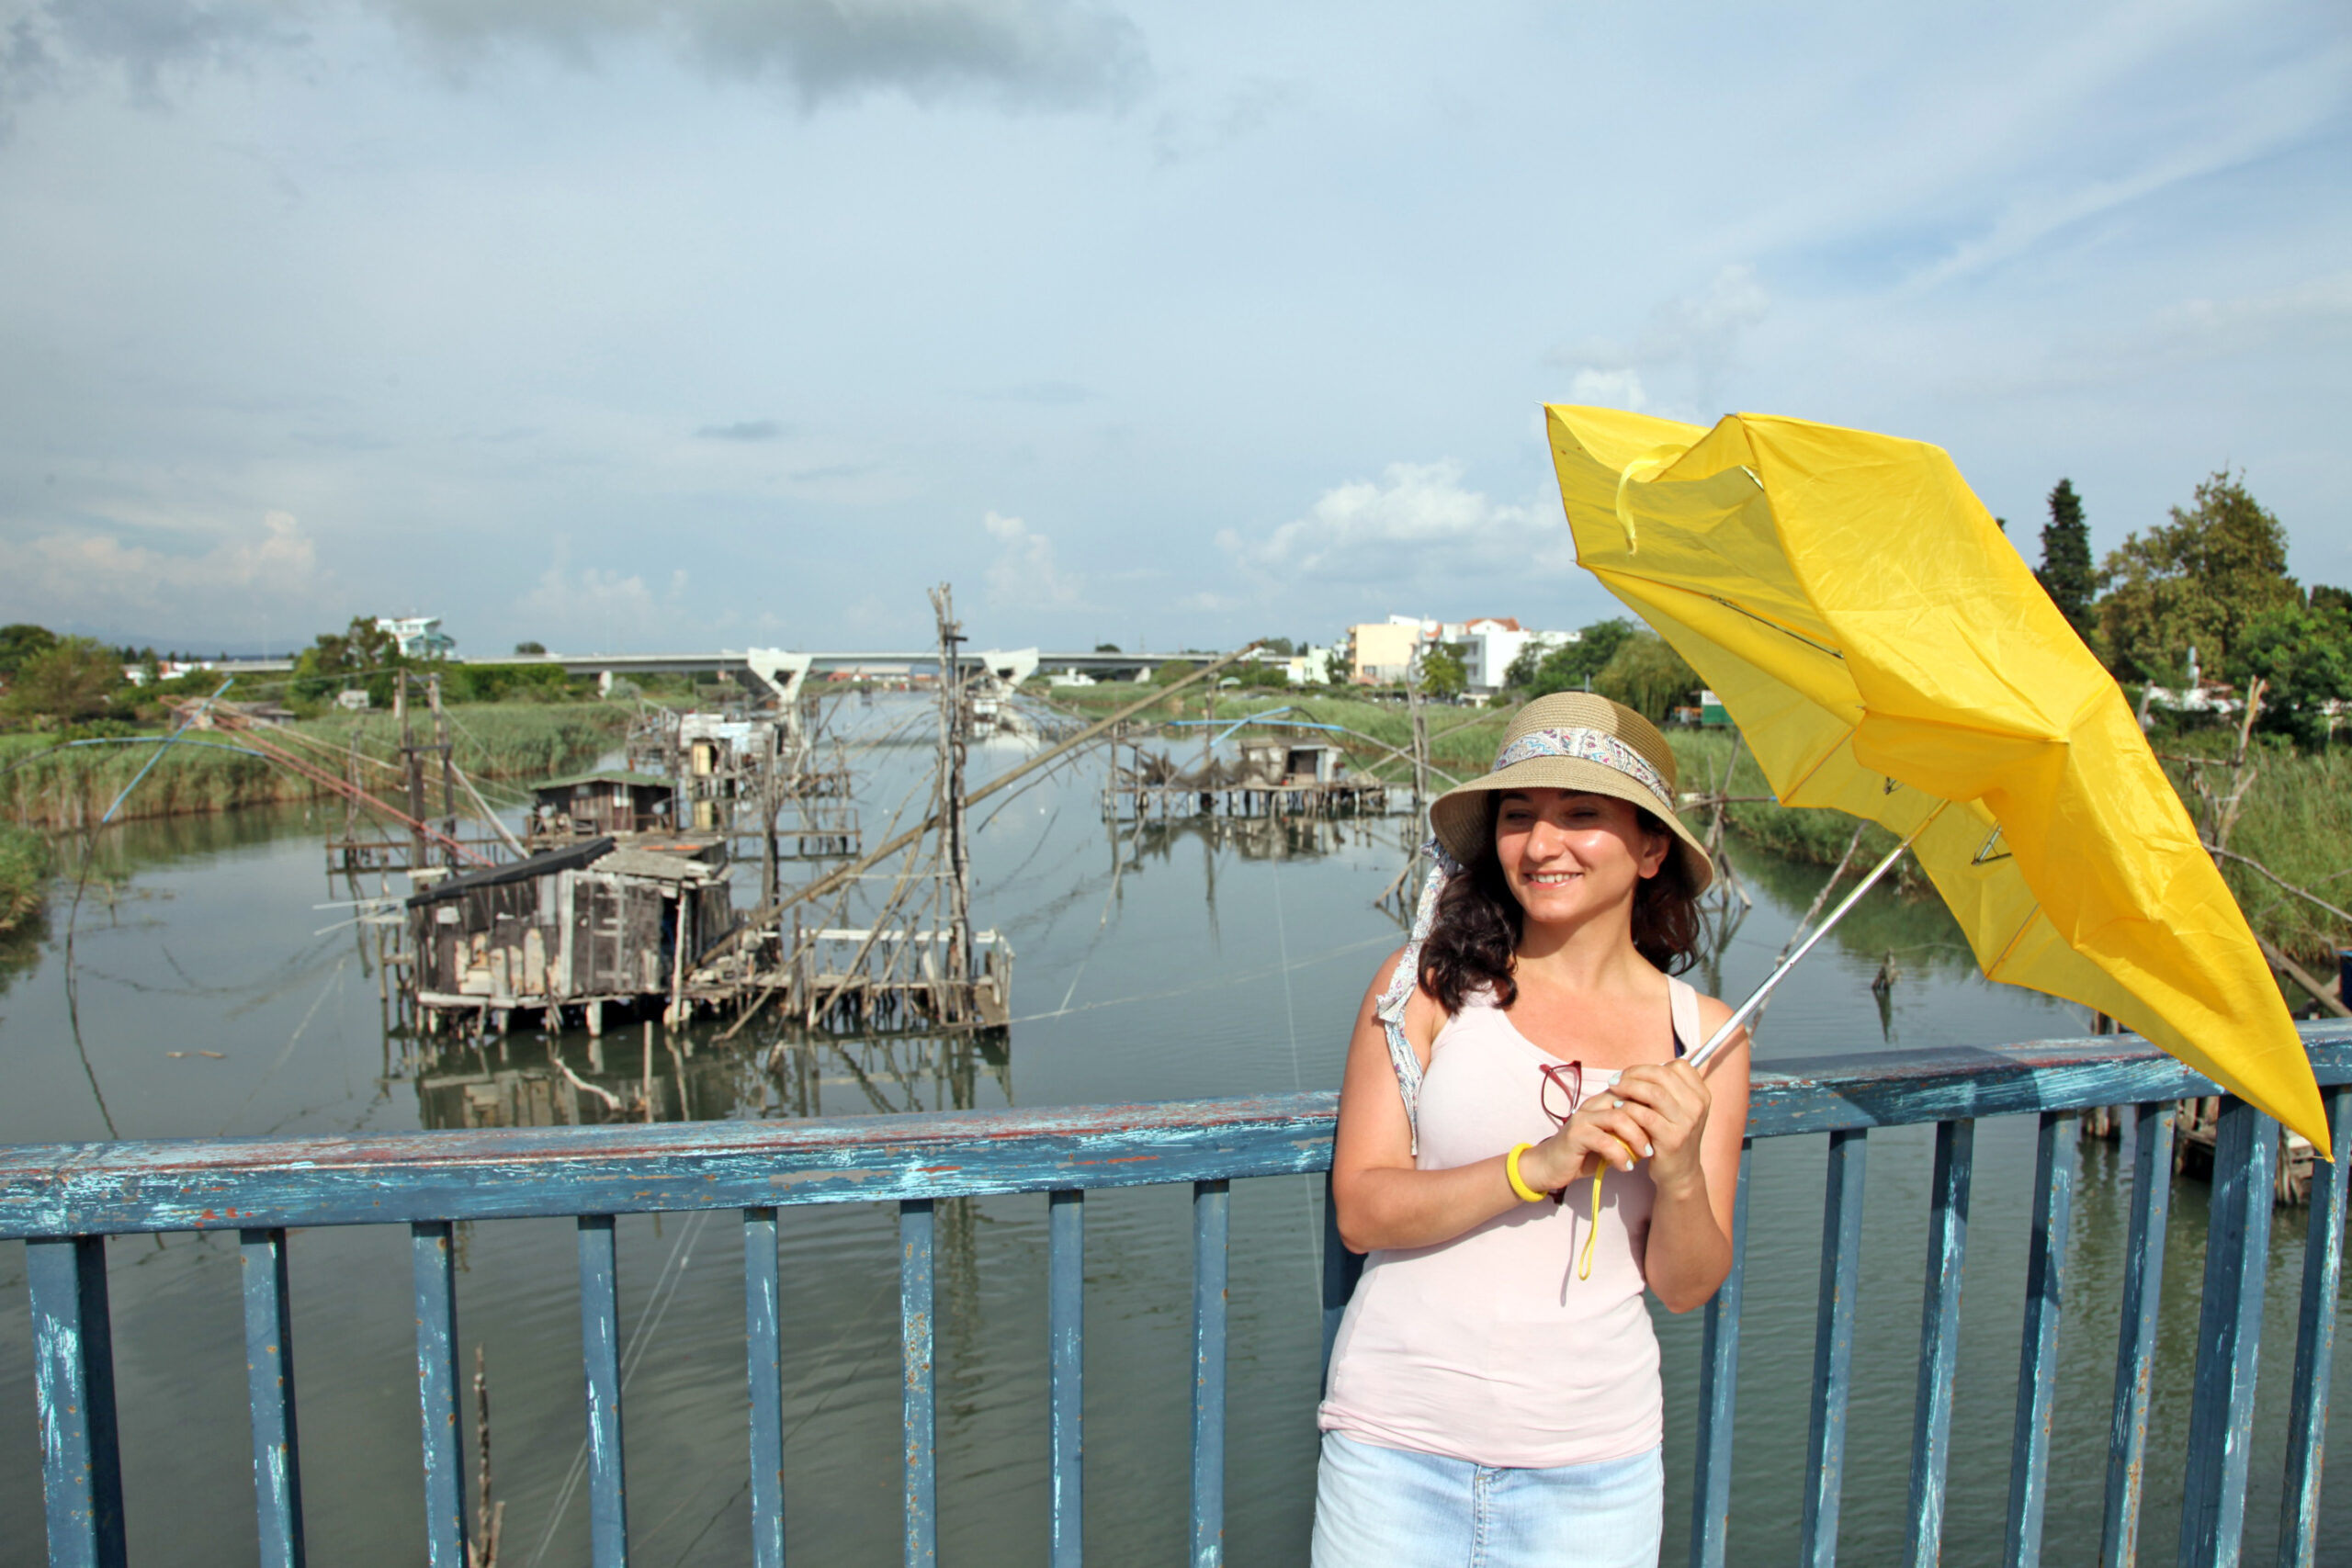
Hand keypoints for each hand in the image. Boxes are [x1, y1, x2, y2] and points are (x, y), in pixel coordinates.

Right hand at [1520, 1091, 1657, 1192]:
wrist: (1551, 1166)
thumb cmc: (1585, 1153)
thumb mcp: (1613, 1139)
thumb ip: (1630, 1130)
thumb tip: (1660, 1129)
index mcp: (1604, 1101)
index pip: (1634, 1091)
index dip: (1653, 1105)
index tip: (1666, 1125)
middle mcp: (1594, 1104)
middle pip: (1630, 1100)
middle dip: (1650, 1121)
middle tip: (1659, 1141)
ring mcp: (1583, 1118)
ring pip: (1619, 1118)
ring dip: (1637, 1138)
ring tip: (1645, 1154)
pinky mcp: (1576, 1135)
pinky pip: (1604, 1141)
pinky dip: (1619, 1155)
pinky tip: (1626, 1167)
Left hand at [1608, 1061, 1712, 1194]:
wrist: (1680, 1171)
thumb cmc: (1671, 1135)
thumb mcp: (1677, 1109)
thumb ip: (1665, 1089)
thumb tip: (1636, 1070)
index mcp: (1701, 1094)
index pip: (1678, 1066)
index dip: (1650, 1066)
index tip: (1631, 1073)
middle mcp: (1698, 1106)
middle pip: (1663, 1075)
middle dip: (1634, 1073)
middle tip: (1615, 1080)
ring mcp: (1687, 1122)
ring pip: (1653, 1093)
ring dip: (1628, 1088)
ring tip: (1613, 1090)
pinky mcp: (1672, 1139)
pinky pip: (1645, 1115)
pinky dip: (1627, 1108)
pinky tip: (1617, 1108)